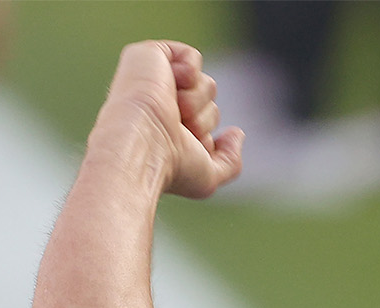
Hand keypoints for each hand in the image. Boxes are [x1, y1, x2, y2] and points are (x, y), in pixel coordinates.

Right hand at [96, 40, 242, 198]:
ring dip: (196, 101)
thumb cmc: (169, 167)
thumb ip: (230, 161)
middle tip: (177, 127)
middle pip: (210, 103)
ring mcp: (152, 81)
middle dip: (202, 119)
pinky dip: (189, 71)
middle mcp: (159, 105)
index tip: (183, 148)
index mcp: (167, 130)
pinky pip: (192, 56)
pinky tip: (169, 82)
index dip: (204, 137)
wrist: (143, 144)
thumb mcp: (208, 178)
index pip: (207, 125)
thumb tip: (236, 133)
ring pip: (207, 84)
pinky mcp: (148, 56)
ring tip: (171, 110)